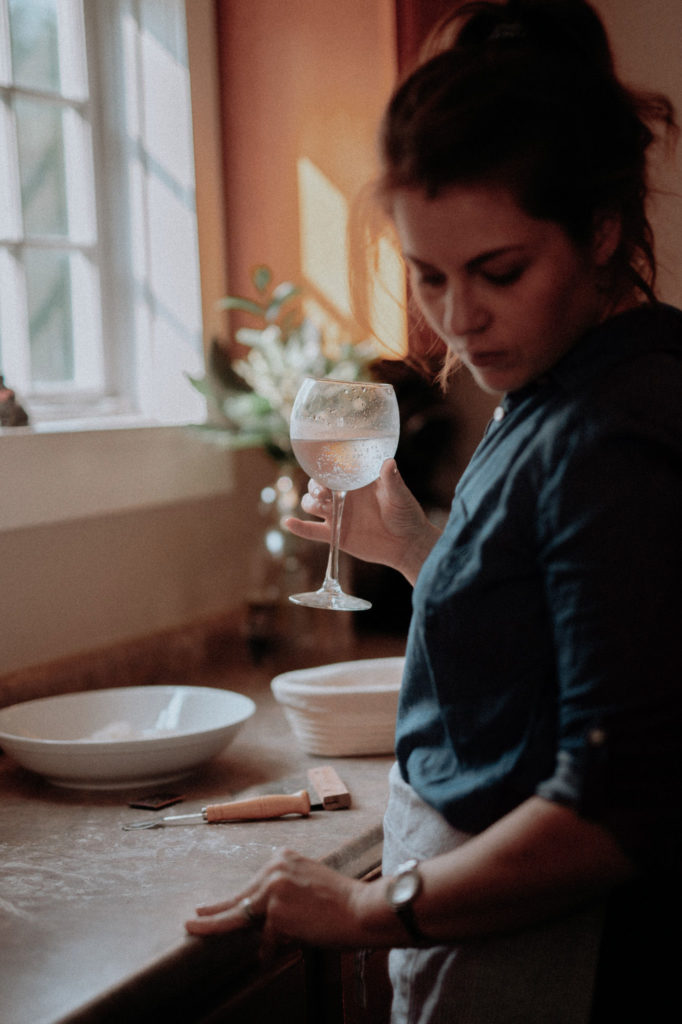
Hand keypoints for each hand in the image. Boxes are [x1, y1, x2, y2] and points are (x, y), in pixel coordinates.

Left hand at [184, 848, 389, 955]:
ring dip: (219, 928)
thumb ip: (282, 892)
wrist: (363, 909)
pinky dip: (269, 951)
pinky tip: (268, 960)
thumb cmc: (341, 903)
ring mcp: (274, 889)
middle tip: (193, 917)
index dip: (234, 900)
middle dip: (215, 911)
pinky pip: (267, 939)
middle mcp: (275, 868)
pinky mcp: (277, 912)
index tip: (211, 904)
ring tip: (195, 929)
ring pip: (241, 917)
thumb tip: (259, 917)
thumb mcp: (307, 884)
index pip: (252, 884)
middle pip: (240, 898)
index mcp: (282, 858)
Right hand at [285, 459, 440, 585]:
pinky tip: (289, 522)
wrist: (407, 544)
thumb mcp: (400, 495)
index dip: (325, 468)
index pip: (333, 470)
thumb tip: (389, 462)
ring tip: (319, 505)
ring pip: (312, 505)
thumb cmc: (406, 514)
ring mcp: (337, 515)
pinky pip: (312, 531)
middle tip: (322, 491)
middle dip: (315, 486)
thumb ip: (392, 480)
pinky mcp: (336, 534)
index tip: (325, 469)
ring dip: (310, 503)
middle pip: (317, 486)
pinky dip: (299, 527)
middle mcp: (343, 496)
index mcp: (355, 482)